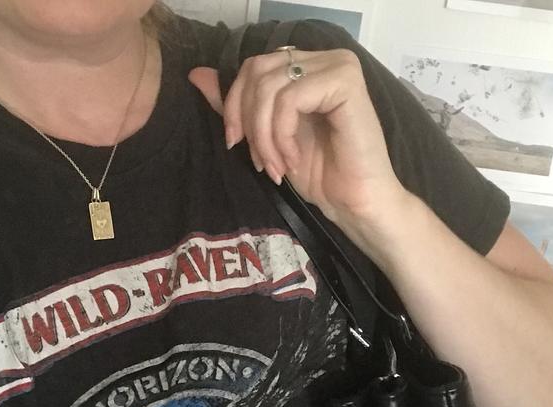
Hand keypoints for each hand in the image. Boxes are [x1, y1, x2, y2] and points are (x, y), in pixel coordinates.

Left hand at [188, 46, 406, 223]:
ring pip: (270, 87)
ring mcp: (337, 66)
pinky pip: (291, 99)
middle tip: (259, 162)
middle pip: (257, 72)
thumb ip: (238, 106)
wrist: (355, 204)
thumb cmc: (320, 175)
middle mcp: (322, 58)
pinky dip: (282, 135)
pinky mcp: (345, 82)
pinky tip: (294, 160)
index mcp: (305, 66)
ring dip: (265, 137)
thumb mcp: (267, 138)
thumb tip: (197, 76)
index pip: (252, 67)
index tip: (236, 145)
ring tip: (277, 167)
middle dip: (248, 122)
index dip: (234, 105)